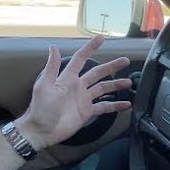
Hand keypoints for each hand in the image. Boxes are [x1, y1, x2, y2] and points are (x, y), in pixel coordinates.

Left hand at [15, 35, 132, 149]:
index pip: (81, 59)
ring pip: (103, 89)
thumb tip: (53, 47)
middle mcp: (78, 86)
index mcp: (68, 78)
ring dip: (116, 85)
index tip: (101, 38)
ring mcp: (83, 99)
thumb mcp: (44, 85)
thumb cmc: (40, 108)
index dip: (90, 48)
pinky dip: (115, 105)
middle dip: (111, 66)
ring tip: (129, 82)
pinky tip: (126, 104)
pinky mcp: (87, 112)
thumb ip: (52, 67)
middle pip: (98, 73)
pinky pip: (104, 107)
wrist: (42, 130)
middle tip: (125, 60)